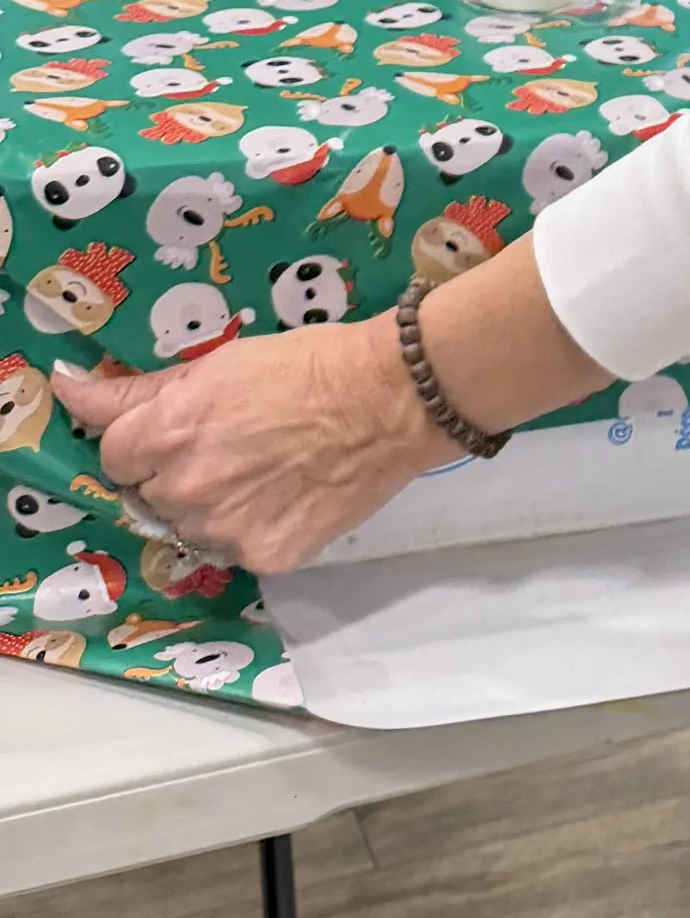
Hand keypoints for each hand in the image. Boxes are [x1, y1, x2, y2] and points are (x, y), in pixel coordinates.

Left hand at [53, 318, 442, 576]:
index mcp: (167, 432)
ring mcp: (226, 528)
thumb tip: (70, 390)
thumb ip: (141, 390)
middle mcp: (187, 487)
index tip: (180, 433)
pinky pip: (238, 550)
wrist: (392, 398)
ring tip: (267, 473)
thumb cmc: (309, 365)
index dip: (147, 444)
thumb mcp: (220, 362)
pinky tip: (291, 496)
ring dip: (215, 508)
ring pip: (194, 528)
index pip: (114, 457)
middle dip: (180, 476)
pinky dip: (257, 528)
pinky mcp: (267, 556)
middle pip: (153, 496)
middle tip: (234, 448)